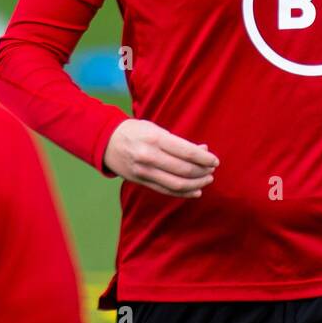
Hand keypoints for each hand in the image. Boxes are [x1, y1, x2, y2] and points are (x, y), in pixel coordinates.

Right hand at [103, 119, 218, 197]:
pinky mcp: (141, 182)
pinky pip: (166, 190)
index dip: (204, 158)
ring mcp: (144, 172)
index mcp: (155, 139)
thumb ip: (179, 142)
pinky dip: (183, 193)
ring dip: (196, 184)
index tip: (215, 161)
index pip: (186, 152)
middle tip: (212, 170)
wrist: (106, 141)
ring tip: (207, 180)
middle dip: (202, 172)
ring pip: (176, 184)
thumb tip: (203, 150)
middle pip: (184, 170)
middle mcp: (149, 156)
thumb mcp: (156, 129)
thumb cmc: (136, 131)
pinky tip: (195, 191)